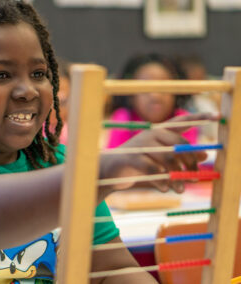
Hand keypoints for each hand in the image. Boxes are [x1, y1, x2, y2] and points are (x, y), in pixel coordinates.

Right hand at [99, 113, 217, 193]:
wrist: (110, 171)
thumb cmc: (138, 165)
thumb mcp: (160, 160)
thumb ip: (180, 158)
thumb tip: (204, 157)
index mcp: (158, 132)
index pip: (181, 122)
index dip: (199, 118)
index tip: (218, 116)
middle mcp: (151, 135)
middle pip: (179, 144)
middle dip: (191, 162)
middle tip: (196, 176)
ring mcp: (141, 146)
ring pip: (169, 159)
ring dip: (178, 176)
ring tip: (181, 190)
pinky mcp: (133, 159)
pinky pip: (155, 171)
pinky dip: (163, 182)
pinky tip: (164, 189)